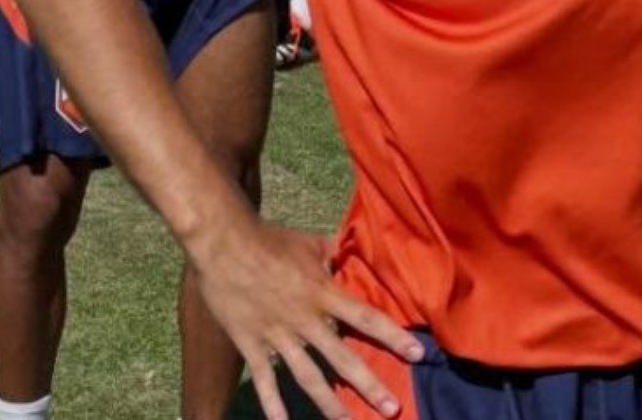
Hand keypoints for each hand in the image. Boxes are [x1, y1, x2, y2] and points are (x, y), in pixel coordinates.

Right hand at [192, 220, 423, 419]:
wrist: (224, 244)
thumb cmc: (270, 239)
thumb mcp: (309, 242)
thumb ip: (333, 252)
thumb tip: (353, 248)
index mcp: (322, 293)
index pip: (366, 317)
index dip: (393, 336)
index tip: (417, 354)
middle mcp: (305, 319)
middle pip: (342, 358)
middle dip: (369, 385)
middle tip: (392, 409)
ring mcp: (278, 336)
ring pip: (308, 376)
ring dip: (329, 403)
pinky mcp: (251, 344)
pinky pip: (264, 381)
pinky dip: (273, 405)